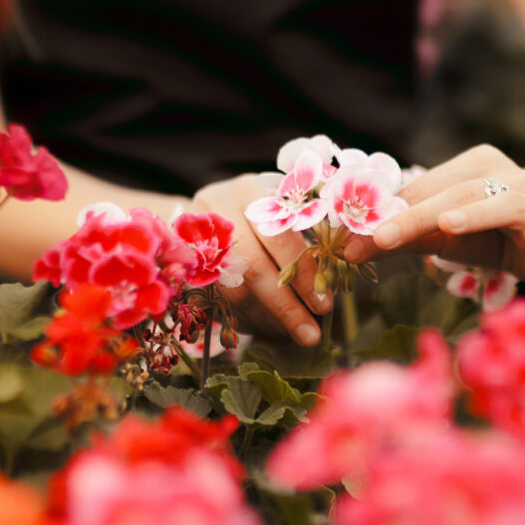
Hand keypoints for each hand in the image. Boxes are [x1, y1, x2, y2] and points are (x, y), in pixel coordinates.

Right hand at [191, 175, 331, 345]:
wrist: (200, 214)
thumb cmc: (258, 210)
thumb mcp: (282, 207)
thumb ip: (307, 232)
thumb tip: (337, 271)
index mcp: (249, 190)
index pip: (278, 235)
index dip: (302, 272)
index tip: (325, 304)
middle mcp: (218, 211)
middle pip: (252, 267)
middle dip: (286, 306)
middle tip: (311, 333)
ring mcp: (196, 240)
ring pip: (234, 291)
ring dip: (268, 319)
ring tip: (296, 333)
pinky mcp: (187, 266)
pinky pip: (220, 303)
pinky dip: (249, 320)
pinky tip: (272, 327)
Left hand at [344, 144, 524, 286]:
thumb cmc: (495, 230)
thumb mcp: (447, 234)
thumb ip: (404, 236)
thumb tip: (350, 247)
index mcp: (474, 168)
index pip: (425, 189)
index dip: (388, 212)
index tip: (350, 237)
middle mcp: (505, 178)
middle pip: (455, 194)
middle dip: (414, 217)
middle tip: (379, 238)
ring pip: (504, 204)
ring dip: (477, 214)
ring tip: (448, 226)